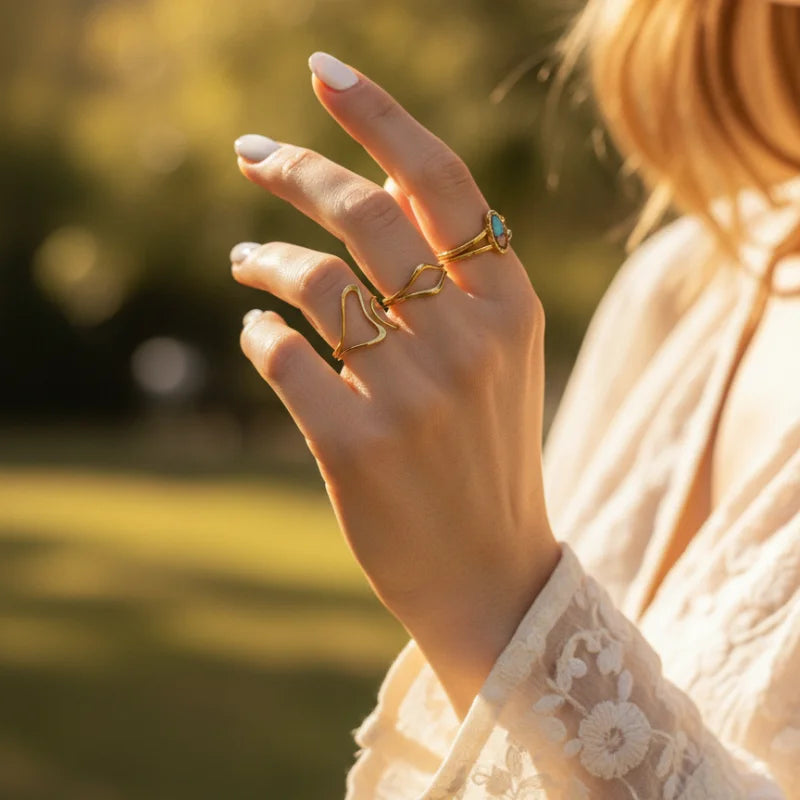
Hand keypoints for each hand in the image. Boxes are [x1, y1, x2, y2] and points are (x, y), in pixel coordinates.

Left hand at [230, 52, 560, 718]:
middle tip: (250, 155)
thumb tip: (377, 186)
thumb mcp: (502, 356)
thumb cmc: (487, 454)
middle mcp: (468, 339)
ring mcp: (413, 395)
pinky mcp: (357, 446)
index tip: (323, 72)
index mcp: (512, 306)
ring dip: (263, 257)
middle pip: (363, 213)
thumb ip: (457, 274)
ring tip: (242, 259)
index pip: (441, 180)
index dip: (378, 116)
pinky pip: (283, 354)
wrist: (490, 571)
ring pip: (312, 280)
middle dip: (294, 169)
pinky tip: (260, 335)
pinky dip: (260, 334)